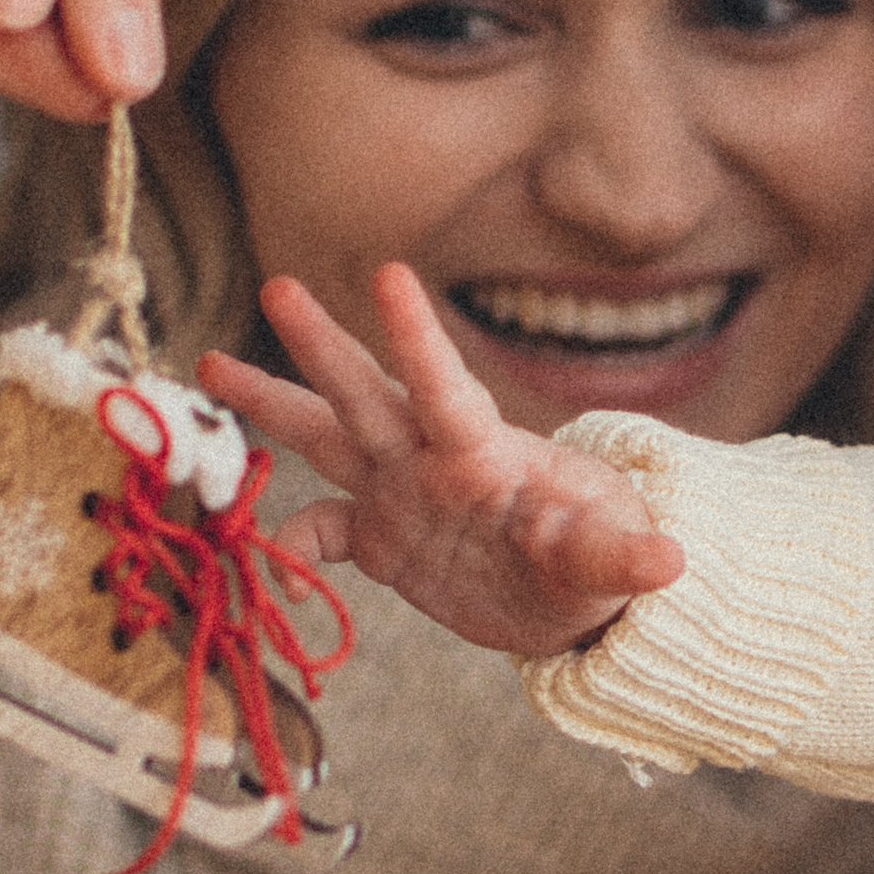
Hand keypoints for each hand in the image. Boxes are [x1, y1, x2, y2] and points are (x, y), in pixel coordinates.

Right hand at [200, 262, 684, 657]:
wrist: (567, 600)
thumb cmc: (597, 560)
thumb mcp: (611, 563)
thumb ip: (620, 558)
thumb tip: (668, 562)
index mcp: (484, 452)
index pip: (446, 388)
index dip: (417, 336)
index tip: (389, 274)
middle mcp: (428, 459)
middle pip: (366, 393)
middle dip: (320, 345)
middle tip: (277, 284)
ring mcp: (399, 492)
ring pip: (325, 436)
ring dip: (269, 403)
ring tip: (205, 362)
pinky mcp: (380, 539)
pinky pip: (321, 532)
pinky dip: (289, 543)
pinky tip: (263, 555)